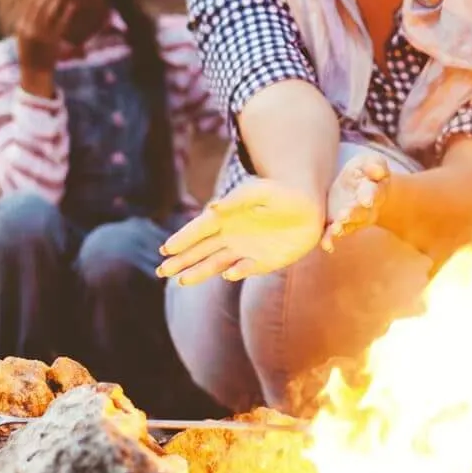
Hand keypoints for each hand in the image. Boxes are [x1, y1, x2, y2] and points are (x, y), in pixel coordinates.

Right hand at [14, 0, 74, 72]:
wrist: (34, 73)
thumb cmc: (30, 54)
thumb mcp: (23, 37)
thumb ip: (26, 22)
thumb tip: (32, 5)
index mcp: (21, 27)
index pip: (27, 5)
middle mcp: (29, 29)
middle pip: (37, 6)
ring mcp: (41, 35)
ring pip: (48, 12)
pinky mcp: (52, 41)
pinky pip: (61, 24)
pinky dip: (66, 13)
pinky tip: (71, 5)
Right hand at [157, 178, 324, 285]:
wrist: (310, 206)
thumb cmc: (281, 193)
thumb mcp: (260, 192)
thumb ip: (237, 200)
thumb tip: (212, 207)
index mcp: (226, 217)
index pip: (198, 229)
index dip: (182, 239)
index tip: (166, 249)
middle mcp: (231, 236)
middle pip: (200, 251)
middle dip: (180, 261)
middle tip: (162, 271)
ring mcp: (245, 250)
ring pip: (216, 263)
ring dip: (198, 272)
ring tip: (181, 281)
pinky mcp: (263, 262)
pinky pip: (246, 269)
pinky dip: (236, 272)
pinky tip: (227, 274)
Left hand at [322, 151, 391, 249]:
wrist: (362, 187)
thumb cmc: (366, 172)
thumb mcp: (372, 162)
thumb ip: (375, 165)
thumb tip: (377, 171)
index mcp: (374, 190)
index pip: (373, 193)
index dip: (369, 196)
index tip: (367, 200)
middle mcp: (365, 208)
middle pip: (360, 212)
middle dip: (353, 214)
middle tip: (345, 216)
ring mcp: (352, 218)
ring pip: (348, 224)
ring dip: (342, 227)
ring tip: (335, 229)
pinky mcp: (338, 223)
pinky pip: (334, 233)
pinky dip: (330, 240)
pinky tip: (327, 245)